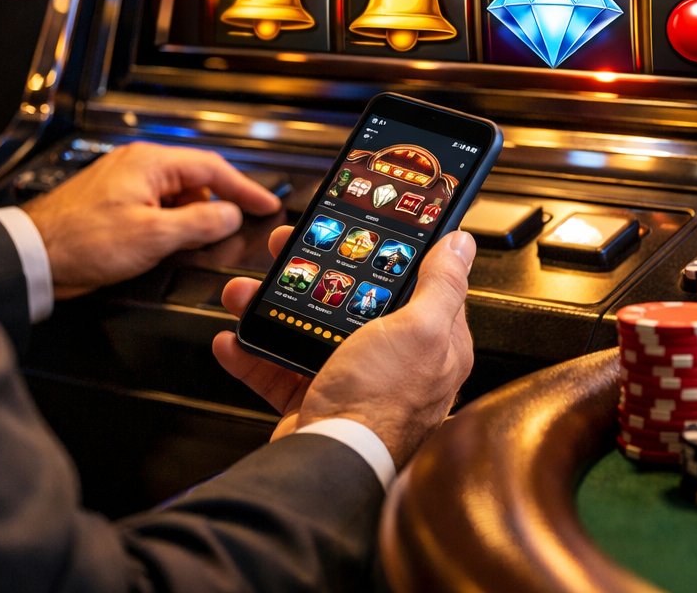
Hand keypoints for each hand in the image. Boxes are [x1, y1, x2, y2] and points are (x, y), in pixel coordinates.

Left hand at [22, 144, 280, 298]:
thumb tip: (230, 215)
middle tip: (233, 230)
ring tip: (189, 245)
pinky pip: (156, 208)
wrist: (33, 256)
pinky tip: (166, 245)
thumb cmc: (83, 241)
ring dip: (190, 220)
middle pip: (195, 181)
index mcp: (150, 163)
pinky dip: (170, 224)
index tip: (266, 205)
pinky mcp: (113, 202)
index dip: (245, 188)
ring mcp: (124, 182)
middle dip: (216, 207)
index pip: (213, 169)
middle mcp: (138, 165)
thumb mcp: (154, 235)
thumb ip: (200, 222)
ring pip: (176, 197)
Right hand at [212, 224, 476, 466]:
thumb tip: (461, 244)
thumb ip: (442, 284)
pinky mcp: (313, 402)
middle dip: (313, 275)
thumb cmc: (382, 404)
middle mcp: (394, 363)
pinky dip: (253, 354)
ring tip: (246, 292)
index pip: (417, 285)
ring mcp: (351, 383)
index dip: (388, 253)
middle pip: (353, 302)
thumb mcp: (420, 330)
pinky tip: (235, 340)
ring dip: (271, 307)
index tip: (358, 230)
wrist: (331, 465)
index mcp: (433, 344)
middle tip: (286, 250)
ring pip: (308, 331)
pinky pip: (278, 370)